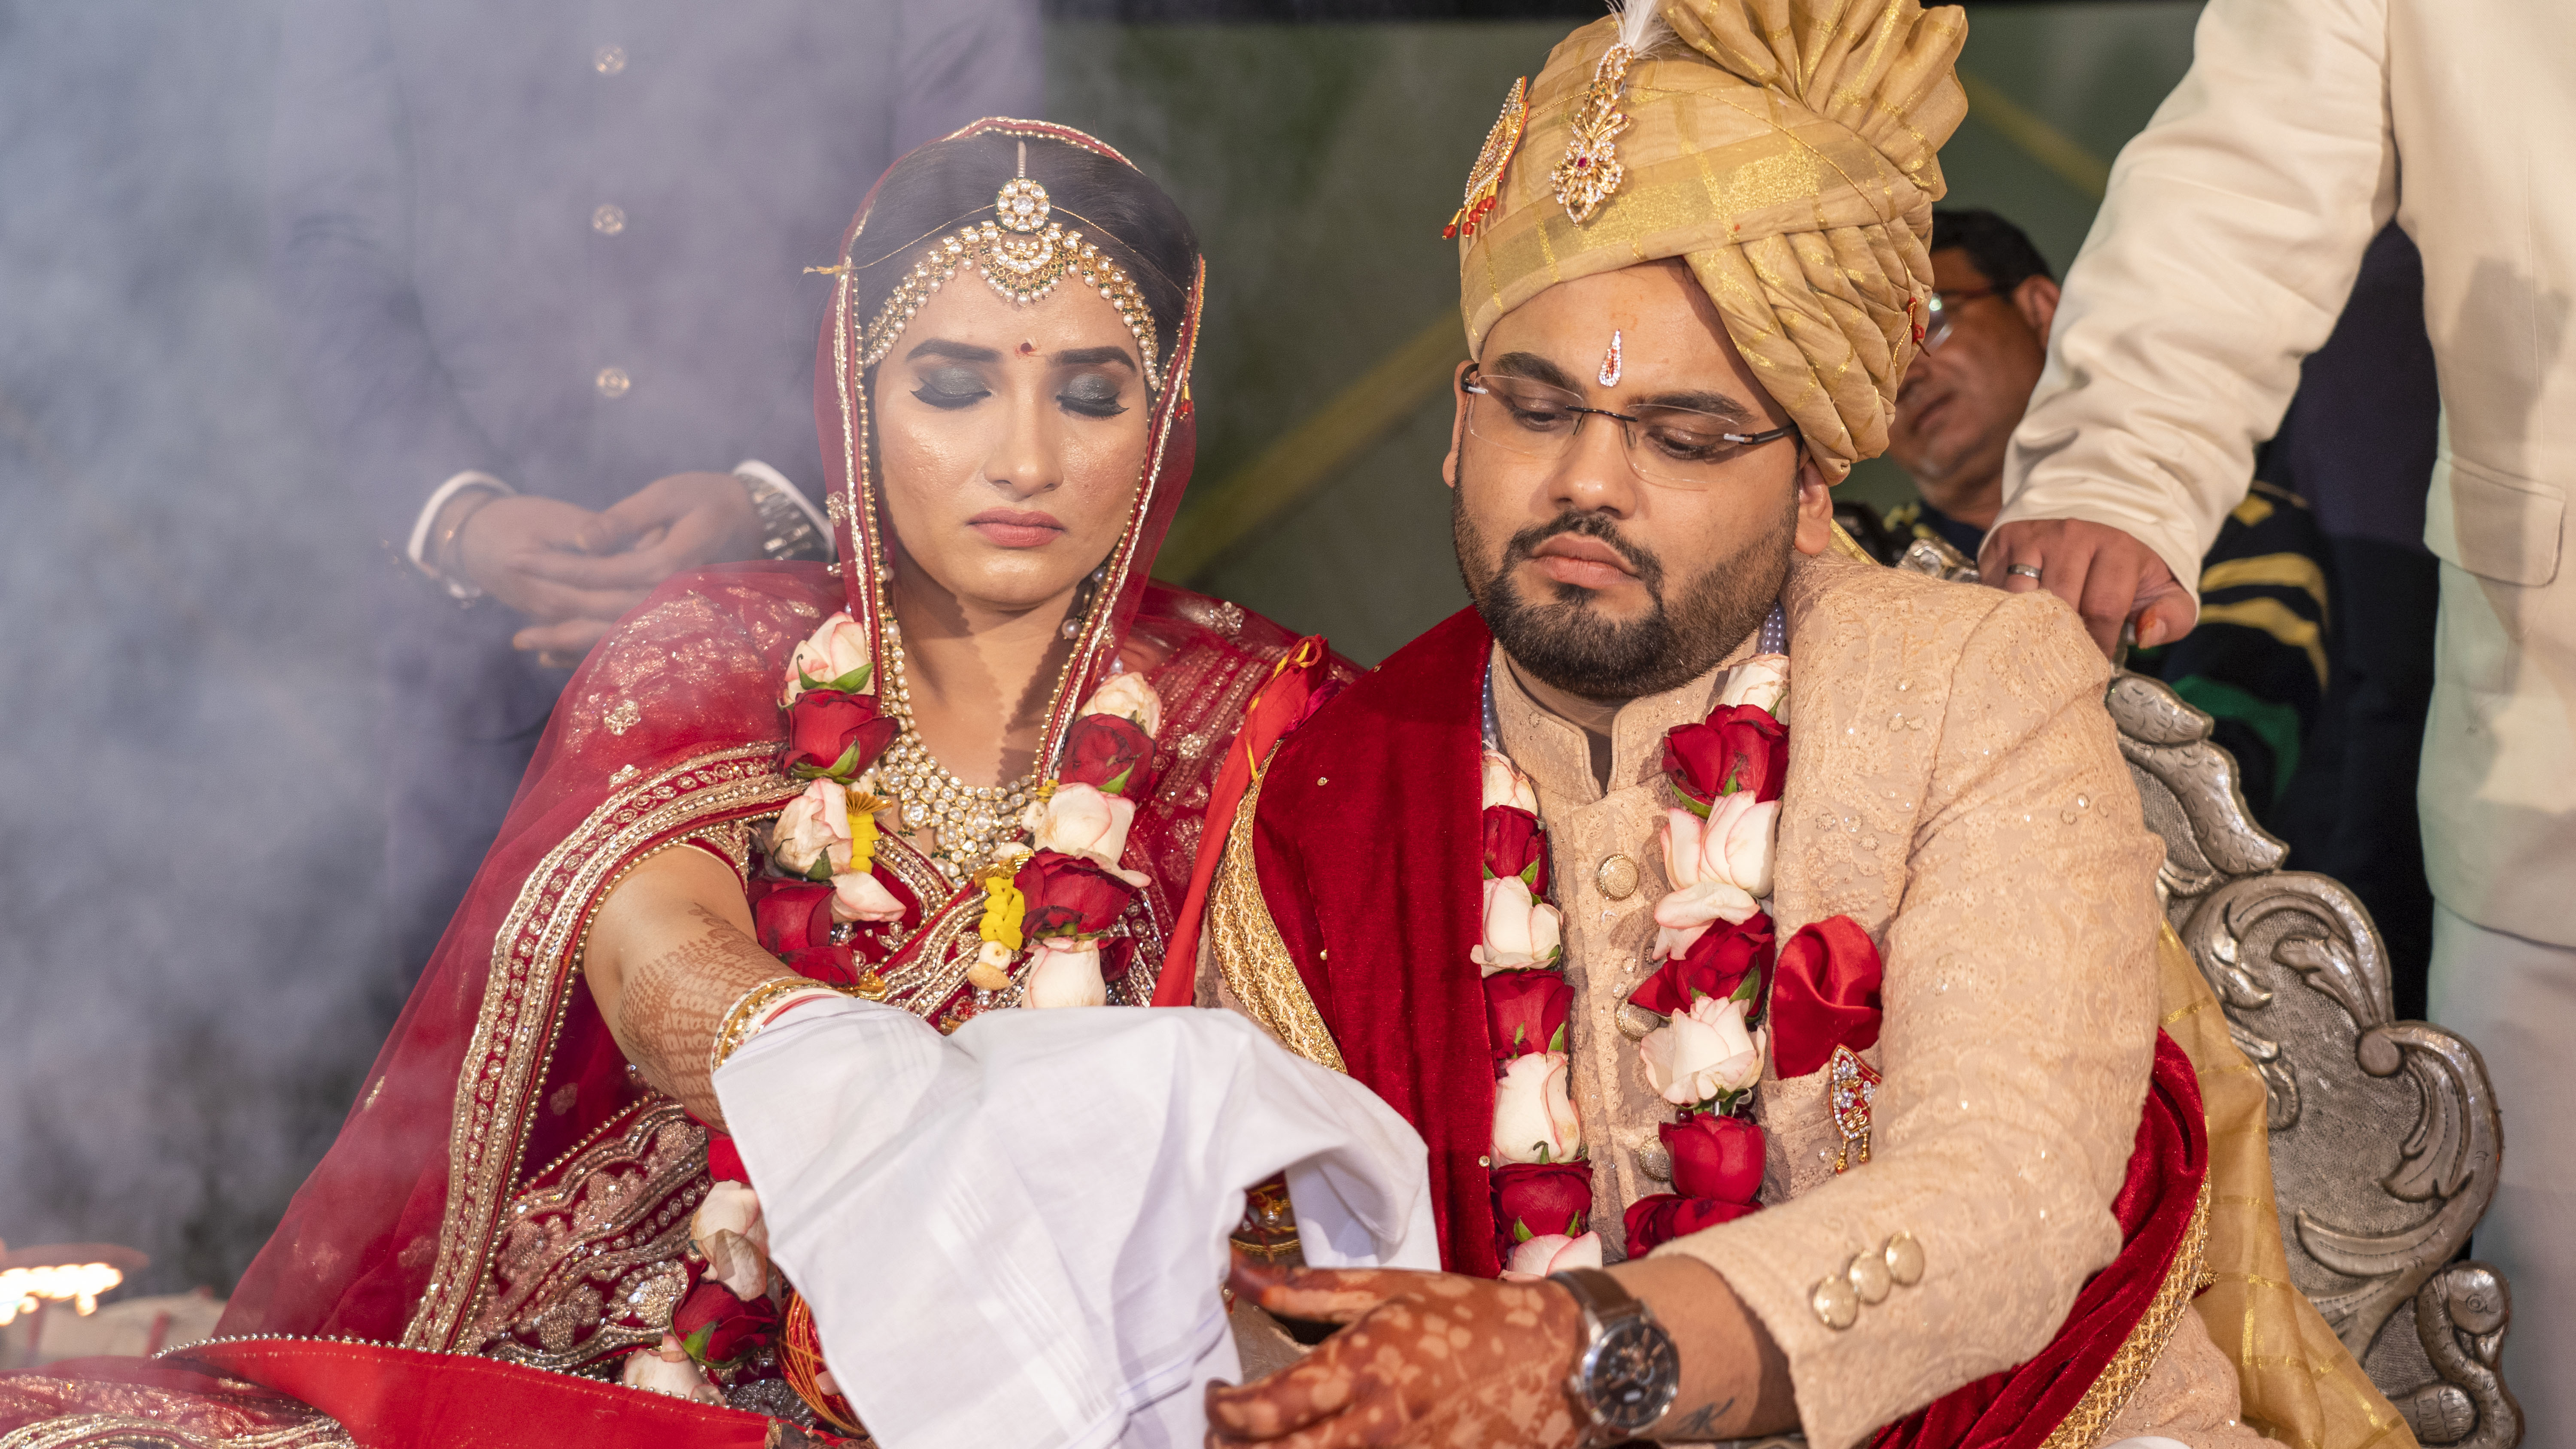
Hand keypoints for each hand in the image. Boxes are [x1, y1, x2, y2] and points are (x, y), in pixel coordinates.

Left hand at [472, 472, 763, 667]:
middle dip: (556, 622)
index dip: (556, 568)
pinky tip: (562, 656)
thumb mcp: (669, 493)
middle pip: (604, 616)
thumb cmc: (711, 497)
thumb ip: (625, 518)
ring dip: (570, 644)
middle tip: (514, 635)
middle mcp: (672, 596)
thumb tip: (582, 541)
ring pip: (616, 636)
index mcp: (668, 563)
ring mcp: (677, 612)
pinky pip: (632, 641)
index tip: (516, 560)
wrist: (758, 518)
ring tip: (529, 647)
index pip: (601, 572)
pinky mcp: (677, 617)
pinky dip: (596, 649)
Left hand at [1208, 1260, 1584, 1448]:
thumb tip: (1238, 1272)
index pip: (1266, 1409)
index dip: (1222, 1410)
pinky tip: (1314, 1447)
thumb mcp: (1386, 1288)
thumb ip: (1307, 1289)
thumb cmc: (1468, 1315)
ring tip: (1260, 1443)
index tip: (1214, 1396)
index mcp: (1364, 1364)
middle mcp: (1378, 1422)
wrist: (1554, 1360)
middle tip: (1220, 1432)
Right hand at [1978, 517, 2195, 658]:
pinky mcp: (2006, 540)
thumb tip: (2147, 636)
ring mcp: (2035, 535)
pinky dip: (2004, 609)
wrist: (2093, 526)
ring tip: (2037, 642)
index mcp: (2117, 548)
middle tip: (2064, 659)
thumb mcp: (2164, 592)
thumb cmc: (2126, 573)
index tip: (2094, 664)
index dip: (2098, 645)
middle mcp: (2074, 534)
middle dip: (2062, 639)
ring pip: (2021, 596)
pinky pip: (1995, 587)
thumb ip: (2172, 617)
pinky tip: (2018, 618)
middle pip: (2059, 604)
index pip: (2103, 607)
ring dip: (2028, 626)